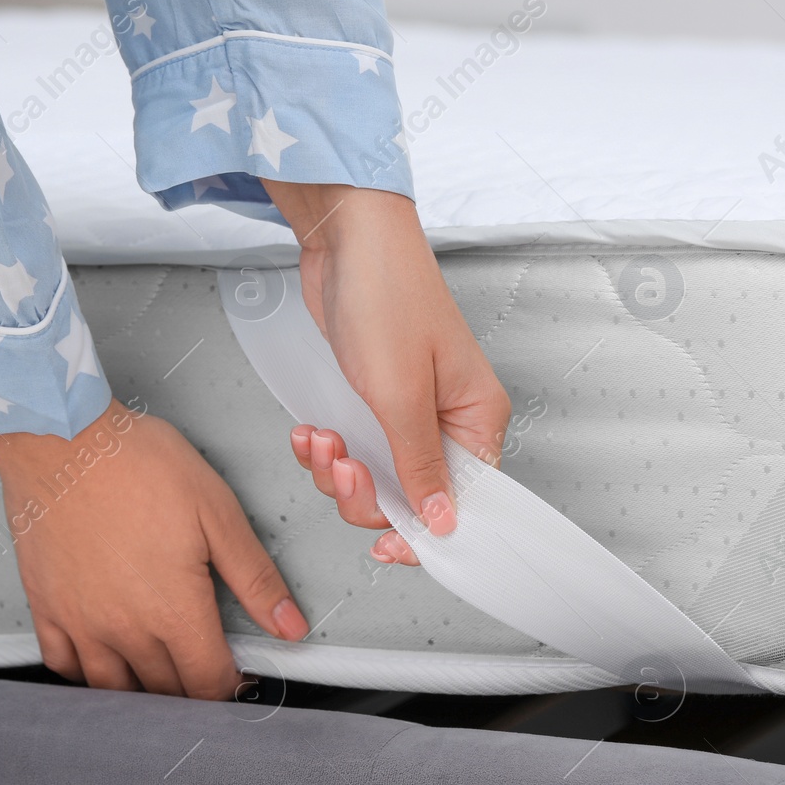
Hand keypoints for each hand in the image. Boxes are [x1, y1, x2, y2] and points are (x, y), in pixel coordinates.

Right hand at [0, 399, 307, 697]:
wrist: (62, 437)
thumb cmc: (138, 464)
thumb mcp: (217, 513)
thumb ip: (255, 578)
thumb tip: (290, 625)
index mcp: (174, 610)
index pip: (208, 683)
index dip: (229, 687)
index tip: (236, 677)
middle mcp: (125, 629)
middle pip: (165, 691)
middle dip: (191, 689)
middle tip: (202, 669)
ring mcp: (80, 622)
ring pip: (113, 689)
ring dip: (142, 690)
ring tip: (159, 673)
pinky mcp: (46, 607)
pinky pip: (63, 665)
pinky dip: (86, 674)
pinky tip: (104, 658)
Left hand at [261, 181, 509, 564]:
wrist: (346, 236)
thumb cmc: (387, 296)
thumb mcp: (400, 394)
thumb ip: (420, 465)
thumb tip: (443, 523)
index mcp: (475, 420)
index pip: (466, 503)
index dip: (426, 533)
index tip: (388, 548)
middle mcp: (448, 420)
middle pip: (411, 499)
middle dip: (365, 494)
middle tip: (340, 467)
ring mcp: (408, 410)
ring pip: (373, 479)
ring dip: (336, 471)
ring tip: (318, 440)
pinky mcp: (372, 399)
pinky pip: (350, 450)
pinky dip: (325, 449)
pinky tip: (309, 429)